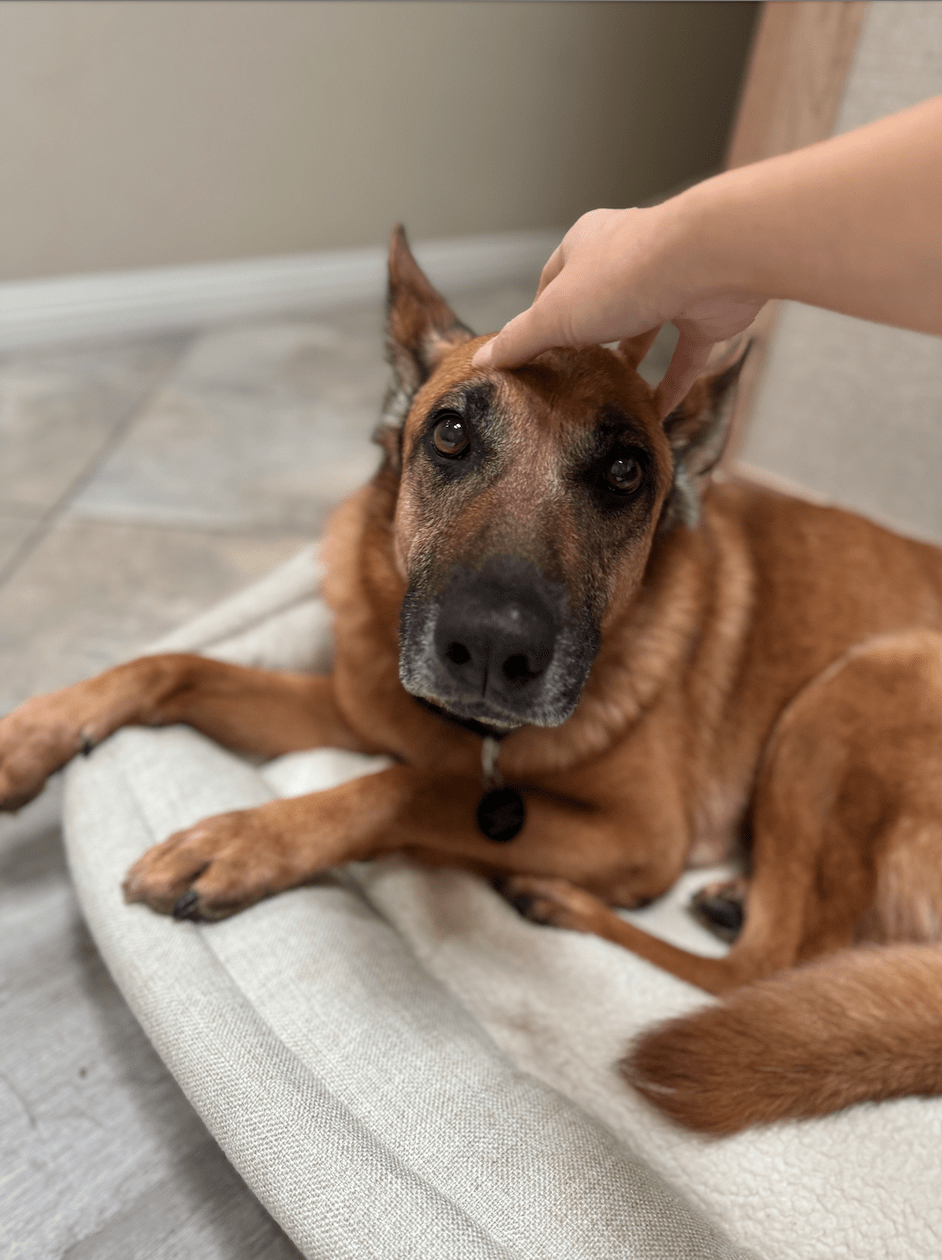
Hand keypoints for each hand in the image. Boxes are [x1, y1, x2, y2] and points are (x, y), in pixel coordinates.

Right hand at [473, 204, 765, 415]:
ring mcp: (670, 285)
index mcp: (586, 245)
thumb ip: (519, 341)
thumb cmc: (626, 274)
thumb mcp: (555, 314)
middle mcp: (628, 259)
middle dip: (585, 339)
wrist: (710, 260)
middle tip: (568, 379)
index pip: (552, 281)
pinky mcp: (704, 314)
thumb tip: (480, 362)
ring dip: (628, 362)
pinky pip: (684, 357)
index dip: (539, 315)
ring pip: (644, 328)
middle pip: (598, 304)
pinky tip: (656, 414)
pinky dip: (671, 386)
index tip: (531, 350)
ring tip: (609, 397)